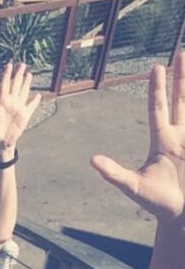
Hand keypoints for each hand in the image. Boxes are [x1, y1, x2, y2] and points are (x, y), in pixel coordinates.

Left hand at [0, 62, 40, 155]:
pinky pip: (32, 106)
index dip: (7, 74)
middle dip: (19, 74)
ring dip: (26, 83)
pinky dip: (35, 101)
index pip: (5, 84)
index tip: (9, 64)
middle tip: (22, 64)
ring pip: (24, 91)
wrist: (0, 143)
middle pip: (16, 85)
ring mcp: (19, 108)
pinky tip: (37, 95)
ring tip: (28, 74)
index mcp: (1, 101)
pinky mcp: (25, 115)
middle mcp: (11, 102)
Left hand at [91, 53, 184, 225]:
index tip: (157, 66)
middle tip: (180, 52)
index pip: (159, 108)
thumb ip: (114, 173)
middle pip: (181, 100)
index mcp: (162, 141)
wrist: (179, 216)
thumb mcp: (133, 186)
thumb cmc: (156, 203)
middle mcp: (179, 136)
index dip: (158, 88)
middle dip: (181, 77)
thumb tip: (92, 160)